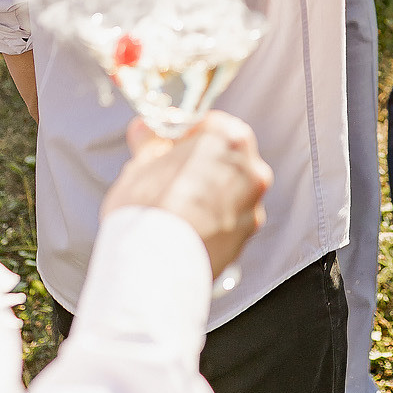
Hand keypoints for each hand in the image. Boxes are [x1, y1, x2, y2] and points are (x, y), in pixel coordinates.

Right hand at [102, 111, 272, 279]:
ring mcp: (253, 203)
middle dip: (200, 165)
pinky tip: (188, 228)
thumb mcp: (139, 166)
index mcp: (228, 138)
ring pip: (229, 189)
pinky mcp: (248, 234)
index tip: (170, 148)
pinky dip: (213, 220)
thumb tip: (144, 129)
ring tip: (176, 208)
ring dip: (208, 193)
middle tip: (170, 179)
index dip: (186, 137)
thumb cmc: (148, 210)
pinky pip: (230, 218)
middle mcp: (251, 167)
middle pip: (225, 157)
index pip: (210, 125)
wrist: (155, 267)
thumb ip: (149, 142)